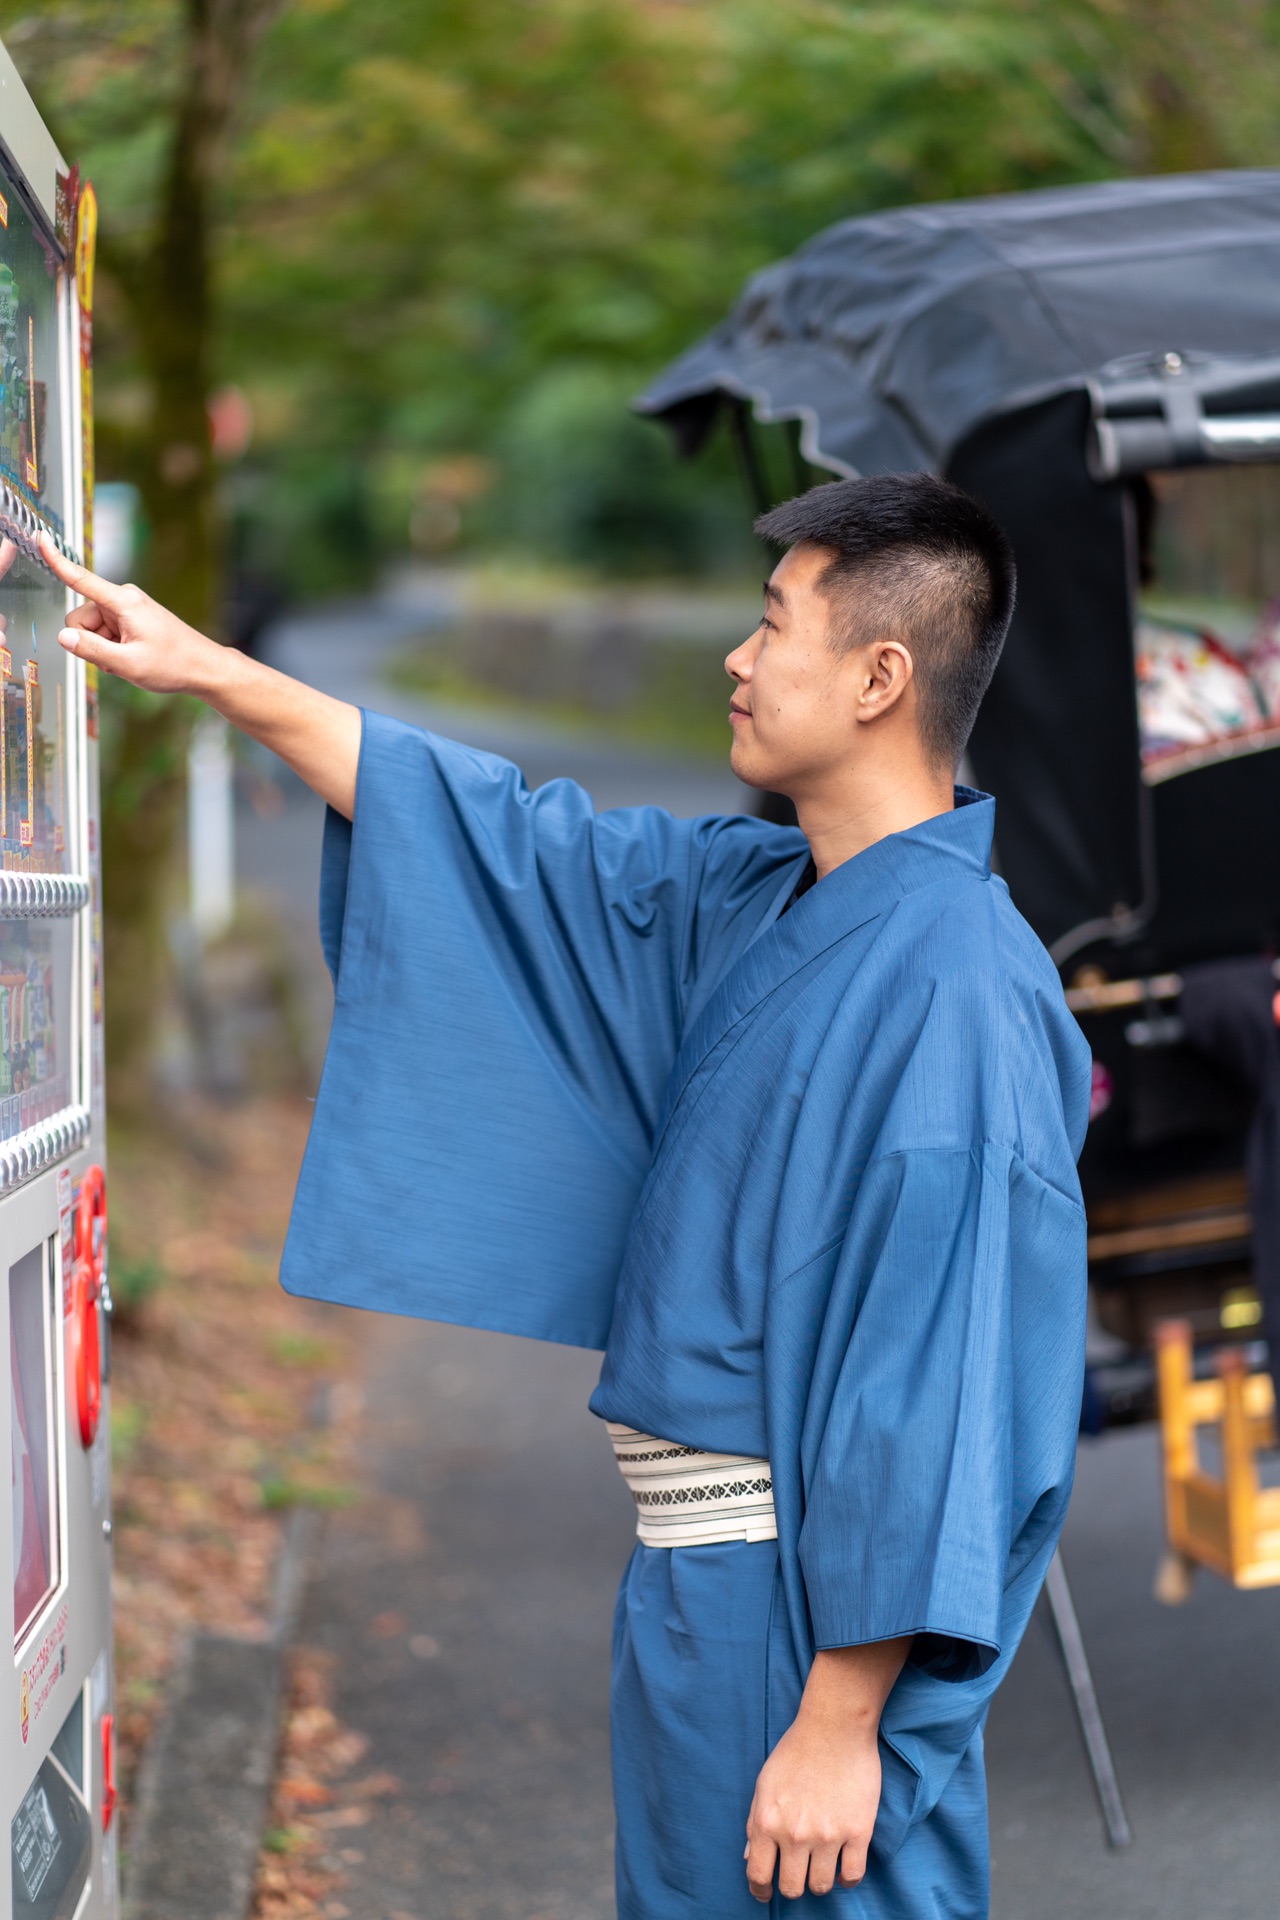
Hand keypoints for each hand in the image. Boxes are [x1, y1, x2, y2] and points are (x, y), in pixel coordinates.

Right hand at [38, 532, 225, 696]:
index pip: (81, 579)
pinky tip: (131, 656)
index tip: (41, 538)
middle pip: (80, 619)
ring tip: (129, 658)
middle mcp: (123, 599)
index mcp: (123, 602)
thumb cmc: (174, 664)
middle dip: (90, 642)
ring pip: (91, 630)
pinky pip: (104, 633)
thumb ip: (92, 651)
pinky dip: (112, 648)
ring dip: (102, 648)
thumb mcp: (128, 664)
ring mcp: (126, 608)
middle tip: (118, 659)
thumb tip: (64, 638)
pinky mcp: (130, 618)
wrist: (202, 667)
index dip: (57, 560)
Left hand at [745, 1707, 880, 1898]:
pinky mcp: (858, 1832)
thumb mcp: (765, 1783)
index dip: (760, 1890)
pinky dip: (847, 1878)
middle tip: (797, 1874)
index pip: (758, 1875)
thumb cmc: (796, 1750)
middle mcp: (795, 1834)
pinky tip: (843, 1867)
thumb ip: (755, 1823)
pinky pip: (853, 1875)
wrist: (835, 1726)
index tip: (766, 1893)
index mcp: (767, 1822)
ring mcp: (828, 1835)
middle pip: (792, 1888)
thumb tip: (750, 1857)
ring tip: (821, 1866)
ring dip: (819, 1881)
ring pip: (822, 1886)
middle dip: (792, 1885)